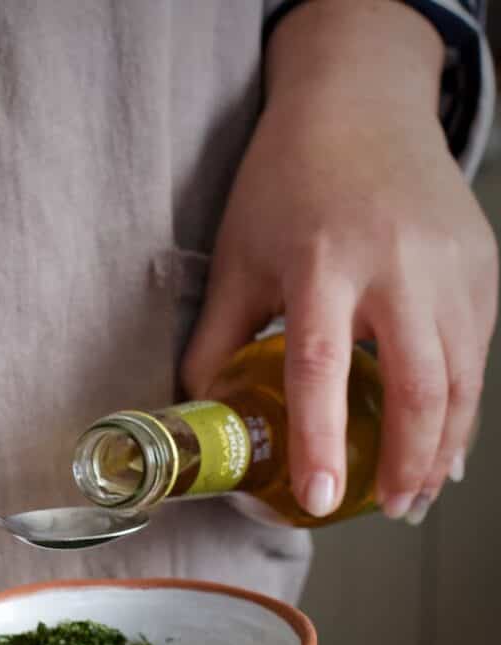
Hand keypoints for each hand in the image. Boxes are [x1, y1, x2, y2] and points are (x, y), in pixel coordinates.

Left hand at [182, 0, 497, 523]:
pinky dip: (463, 406)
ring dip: (442, 447)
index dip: (319, 443)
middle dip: (405, 464)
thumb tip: (199, 411)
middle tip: (386, 511)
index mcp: (322, 264)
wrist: (362, 105)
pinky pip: (478, 354)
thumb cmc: (288, 182)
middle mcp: (399, 267)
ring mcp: (452, 267)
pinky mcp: (483, 268)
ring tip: (416, 494)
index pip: (320, 371)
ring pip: (462, 380)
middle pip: (418, 387)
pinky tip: (443, 440)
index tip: (321, 501)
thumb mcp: (238, 258)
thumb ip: (216, 339)